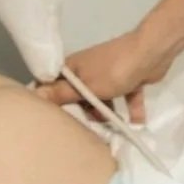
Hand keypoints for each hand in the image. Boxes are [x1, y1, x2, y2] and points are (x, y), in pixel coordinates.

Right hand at [33, 27, 173, 122]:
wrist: (150, 54)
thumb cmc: (113, 70)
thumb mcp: (85, 86)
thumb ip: (61, 94)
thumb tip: (33, 95)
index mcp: (73, 68)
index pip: (54, 86)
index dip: (52, 103)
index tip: (53, 122)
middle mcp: (87, 70)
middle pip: (78, 97)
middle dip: (84, 113)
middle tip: (89, 129)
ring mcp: (108, 75)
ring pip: (101, 100)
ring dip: (107, 114)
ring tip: (114, 128)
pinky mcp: (127, 80)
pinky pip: (124, 98)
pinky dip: (130, 110)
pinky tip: (137, 123)